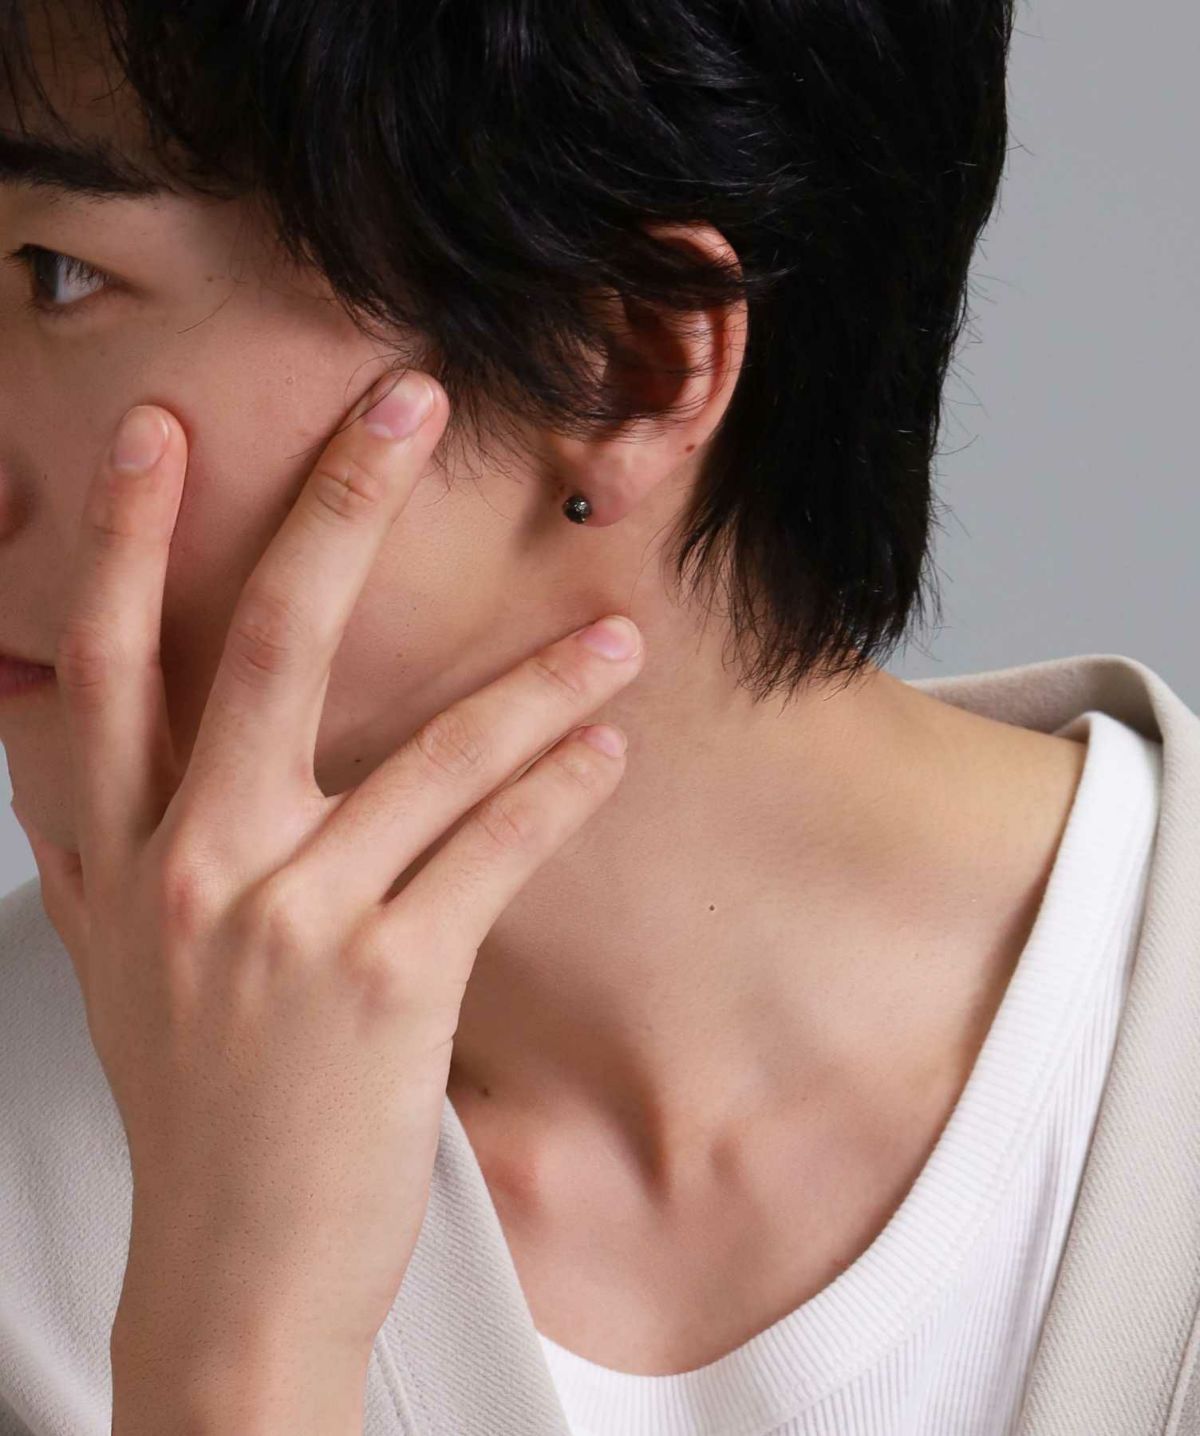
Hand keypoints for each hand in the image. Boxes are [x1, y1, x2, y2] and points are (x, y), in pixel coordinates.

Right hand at [13, 371, 643, 1381]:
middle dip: (336, 507)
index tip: (164, 435)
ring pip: (426, 752)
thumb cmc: (195, 1096)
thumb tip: (75, 720)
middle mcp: (189, 868)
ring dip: (534, 680)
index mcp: (118, 855)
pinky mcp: (385, 984)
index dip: (128, 540)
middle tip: (405, 400)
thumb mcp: (118, 958)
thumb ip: (107, 836)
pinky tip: (608, 751)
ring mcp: (288, 924)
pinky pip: (489, 851)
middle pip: (264, 648)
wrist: (235, 1265)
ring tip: (612, 629)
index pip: (106, 664)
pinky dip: (556, 790)